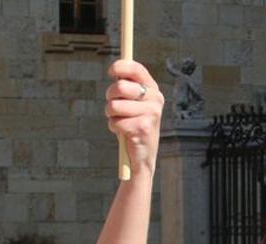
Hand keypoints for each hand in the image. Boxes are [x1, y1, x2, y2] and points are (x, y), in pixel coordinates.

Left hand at [106, 60, 163, 174]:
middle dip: (110, 97)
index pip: (136, 68)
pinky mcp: (143, 127)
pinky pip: (115, 121)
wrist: (143, 155)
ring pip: (114, 106)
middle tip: (113, 107)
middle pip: (120, 86)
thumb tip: (114, 70)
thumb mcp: (132, 103)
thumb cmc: (133, 124)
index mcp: (153, 89)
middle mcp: (155, 98)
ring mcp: (151, 113)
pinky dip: (114, 127)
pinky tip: (123, 133)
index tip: (110, 72)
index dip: (120, 67)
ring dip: (111, 115)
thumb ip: (126, 86)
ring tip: (120, 121)